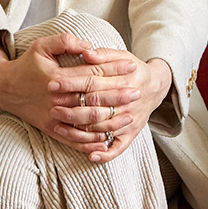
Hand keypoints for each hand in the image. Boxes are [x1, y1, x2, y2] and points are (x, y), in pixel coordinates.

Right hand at [0, 34, 171, 159]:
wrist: (5, 88)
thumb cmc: (27, 64)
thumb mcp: (42, 46)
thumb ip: (65, 41)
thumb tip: (89, 46)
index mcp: (57, 78)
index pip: (91, 74)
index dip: (113, 70)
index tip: (131, 67)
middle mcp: (57, 100)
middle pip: (93, 99)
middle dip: (117, 97)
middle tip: (138, 93)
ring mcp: (54, 117)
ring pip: (86, 123)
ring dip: (110, 121)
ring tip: (129, 117)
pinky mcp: (52, 129)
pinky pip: (73, 139)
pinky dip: (90, 142)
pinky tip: (106, 140)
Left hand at [48, 43, 173, 159]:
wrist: (156, 85)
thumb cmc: (134, 70)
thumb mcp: (122, 55)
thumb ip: (104, 54)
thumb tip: (86, 52)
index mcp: (124, 79)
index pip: (92, 81)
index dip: (71, 82)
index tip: (52, 83)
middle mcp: (128, 101)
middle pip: (95, 106)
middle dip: (70, 107)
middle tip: (51, 107)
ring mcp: (129, 119)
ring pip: (102, 128)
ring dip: (79, 129)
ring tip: (58, 126)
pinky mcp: (132, 133)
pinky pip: (118, 148)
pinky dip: (105, 154)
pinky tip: (90, 156)